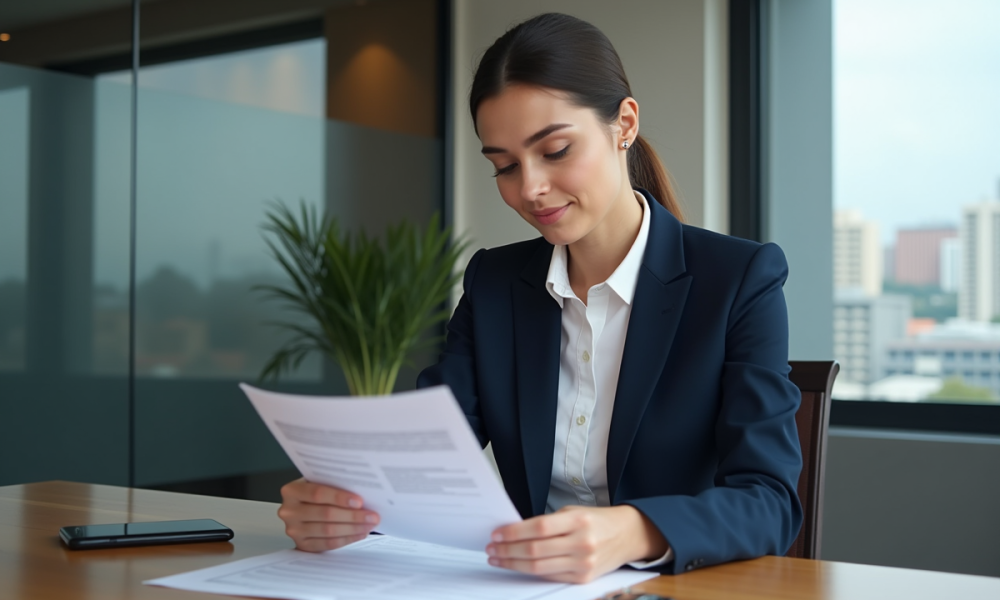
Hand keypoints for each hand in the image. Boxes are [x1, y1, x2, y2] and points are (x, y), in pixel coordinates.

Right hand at [277, 478, 380, 551]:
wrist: (301, 507)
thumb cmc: (315, 492)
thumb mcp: (318, 482)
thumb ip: (333, 484)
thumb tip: (363, 491)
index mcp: (291, 491)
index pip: (317, 493)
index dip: (340, 498)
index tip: (360, 501)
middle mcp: (289, 511)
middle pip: (325, 514)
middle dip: (353, 516)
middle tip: (372, 516)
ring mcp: (294, 530)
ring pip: (328, 531)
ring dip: (353, 528)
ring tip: (369, 525)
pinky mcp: (301, 545)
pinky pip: (327, 544)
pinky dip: (346, 539)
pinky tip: (360, 533)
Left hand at [486, 505, 667, 583]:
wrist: (627, 535)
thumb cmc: (596, 521)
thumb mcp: (573, 512)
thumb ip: (547, 523)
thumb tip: (514, 532)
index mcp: (578, 521)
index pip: (538, 528)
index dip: (514, 532)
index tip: (497, 534)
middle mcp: (581, 543)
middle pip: (535, 550)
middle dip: (508, 550)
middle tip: (492, 548)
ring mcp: (583, 564)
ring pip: (539, 567)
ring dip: (513, 564)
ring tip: (498, 558)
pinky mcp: (583, 579)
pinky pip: (550, 576)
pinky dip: (530, 572)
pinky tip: (518, 566)